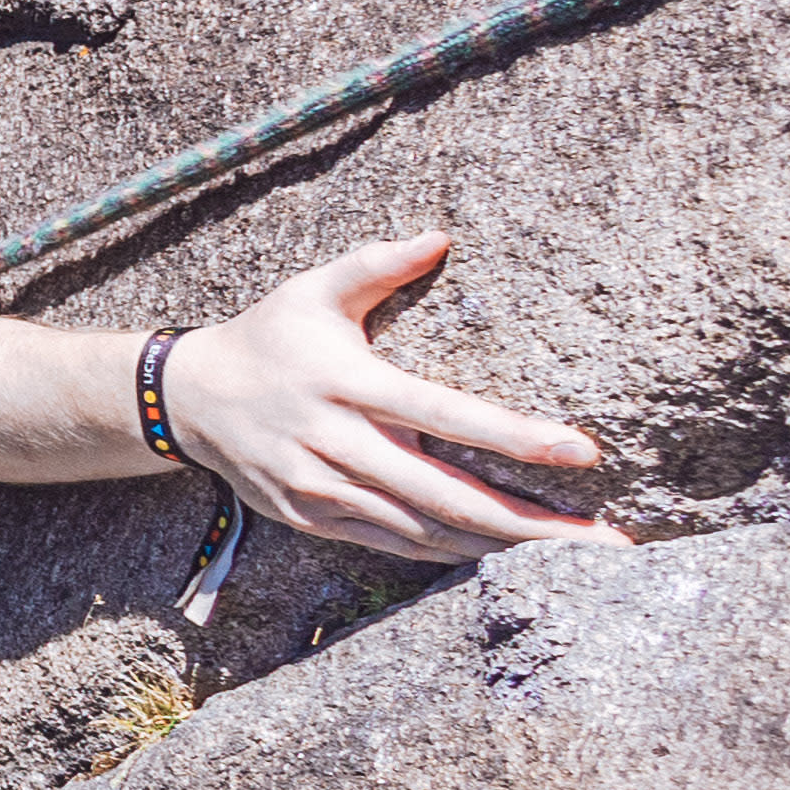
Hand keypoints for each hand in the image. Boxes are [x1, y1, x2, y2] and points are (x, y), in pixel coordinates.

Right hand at [164, 234, 626, 556]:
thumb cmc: (267, 337)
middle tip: (602, 537)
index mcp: (347, 383)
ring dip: (501, 545)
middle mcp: (334, 442)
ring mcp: (321, 488)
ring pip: (425, 530)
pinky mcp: (311, 517)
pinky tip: (497, 552)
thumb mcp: (311, 290)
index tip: (582, 451)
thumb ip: (376, 265)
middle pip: (447, 495)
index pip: (444, 414)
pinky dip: (449, 552)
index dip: (515, 436)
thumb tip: (440, 237)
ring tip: (567, 552)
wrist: (187, 399)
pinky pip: (393, 544)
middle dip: (532, 522)